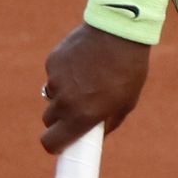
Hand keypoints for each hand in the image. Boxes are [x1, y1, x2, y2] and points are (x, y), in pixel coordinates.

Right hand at [41, 24, 149, 154]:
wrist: (119, 31)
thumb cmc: (128, 71)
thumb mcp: (126, 103)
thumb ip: (107, 124)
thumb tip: (95, 138)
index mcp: (82, 116)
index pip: (51, 143)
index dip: (54, 145)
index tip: (61, 144)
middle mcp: (64, 100)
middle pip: (49, 120)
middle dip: (60, 119)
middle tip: (77, 110)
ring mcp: (55, 80)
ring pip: (51, 96)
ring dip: (63, 94)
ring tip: (87, 79)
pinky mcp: (52, 62)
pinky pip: (53, 75)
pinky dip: (64, 74)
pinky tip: (83, 62)